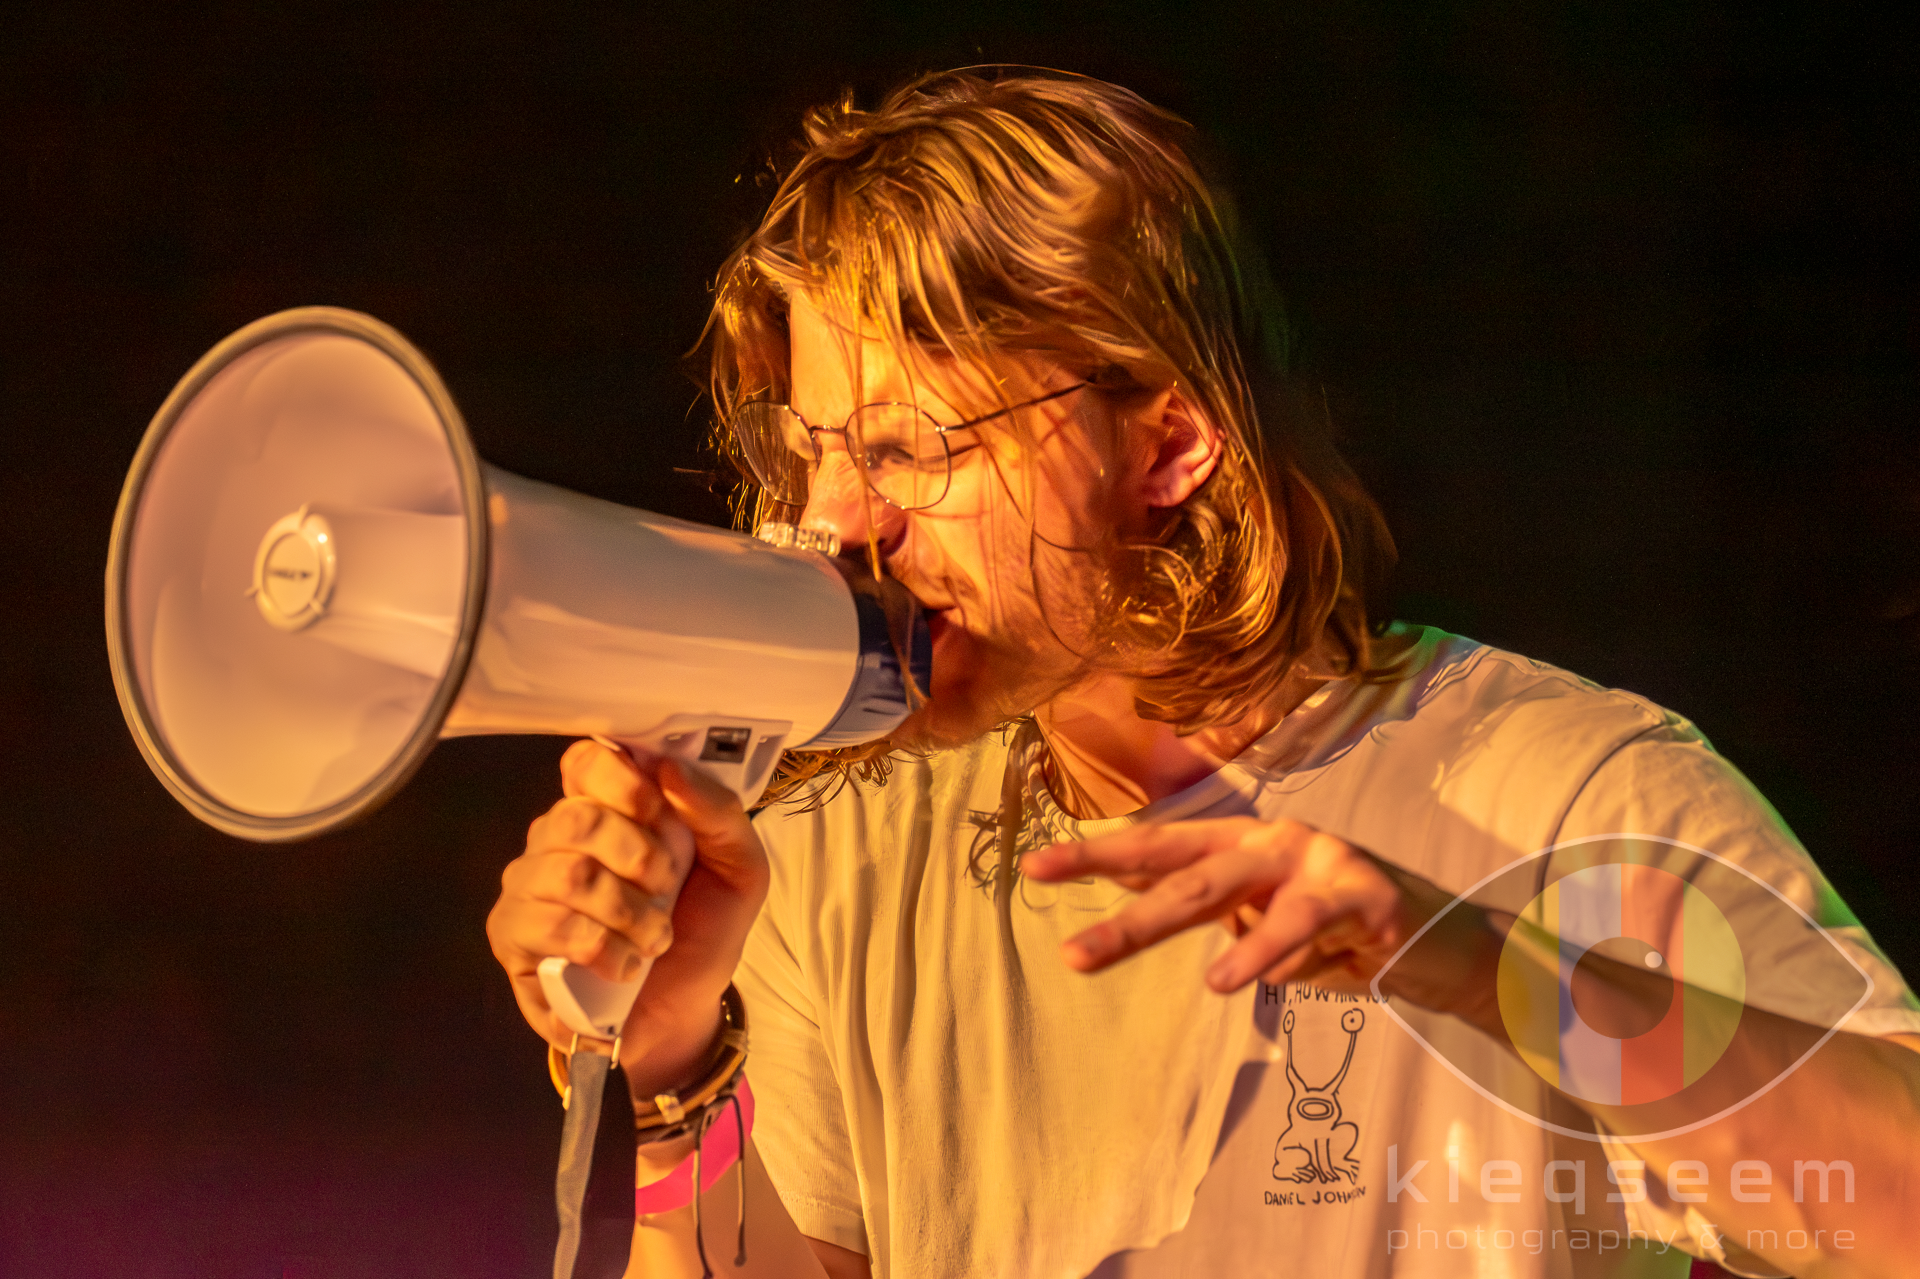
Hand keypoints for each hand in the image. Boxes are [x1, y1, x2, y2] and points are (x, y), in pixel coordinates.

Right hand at [486, 740, 769, 1095]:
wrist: (681, 1012)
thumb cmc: (702, 930)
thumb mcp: (739, 868)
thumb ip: (717, 811)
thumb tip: (671, 768)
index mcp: (609, 808)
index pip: (586, 761)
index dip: (619, 780)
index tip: (656, 809)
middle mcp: (558, 837)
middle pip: (577, 817)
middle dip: (638, 856)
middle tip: (666, 889)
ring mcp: (530, 884)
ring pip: (567, 874)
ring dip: (628, 912)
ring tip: (653, 939)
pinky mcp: (514, 935)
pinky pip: (548, 926)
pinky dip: (603, 948)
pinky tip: (623, 966)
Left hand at [1021, 817, 1496, 1016]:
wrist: (1439, 945)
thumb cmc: (1336, 933)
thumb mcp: (1258, 917)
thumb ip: (1204, 901)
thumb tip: (1128, 887)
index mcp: (1241, 844)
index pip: (1157, 848)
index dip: (1095, 856)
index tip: (1034, 869)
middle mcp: (1271, 840)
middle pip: (1179, 869)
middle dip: (1119, 906)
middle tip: (1070, 949)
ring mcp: (1317, 858)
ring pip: (1229, 893)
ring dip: (1177, 931)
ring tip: (1135, 963)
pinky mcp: (1361, 892)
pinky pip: (1303, 925)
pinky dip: (1267, 954)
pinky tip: (1234, 979)